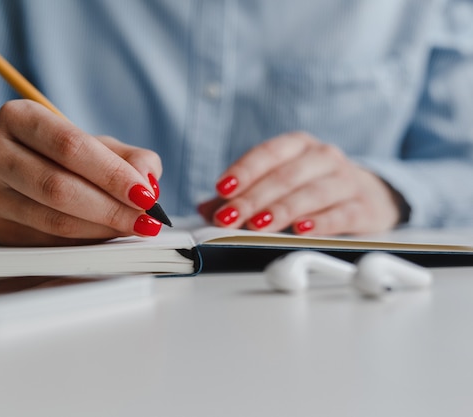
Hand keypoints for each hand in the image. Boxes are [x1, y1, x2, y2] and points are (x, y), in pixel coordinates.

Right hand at [0, 100, 162, 245]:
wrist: (10, 176)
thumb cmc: (58, 156)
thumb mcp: (93, 144)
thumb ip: (128, 157)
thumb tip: (148, 182)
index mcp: (18, 117)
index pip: (69, 146)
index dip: (111, 174)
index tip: (145, 195)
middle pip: (58, 186)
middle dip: (110, 207)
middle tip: (145, 220)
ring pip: (53, 219)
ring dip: (101, 229)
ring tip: (132, 228)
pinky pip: (48, 241)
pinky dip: (85, 241)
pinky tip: (107, 236)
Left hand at [198, 132, 400, 235]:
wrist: (369, 194)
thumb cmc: (312, 186)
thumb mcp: (278, 183)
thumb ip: (241, 195)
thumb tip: (205, 209)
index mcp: (298, 145)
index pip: (267, 154)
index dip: (244, 171)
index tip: (222, 188)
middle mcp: (322, 157)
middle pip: (284, 177)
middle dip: (253, 199)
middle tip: (229, 218)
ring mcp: (345, 180)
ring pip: (310, 194)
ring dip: (281, 210)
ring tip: (258, 225)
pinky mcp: (363, 207)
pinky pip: (341, 214)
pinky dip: (320, 222)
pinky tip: (300, 230)